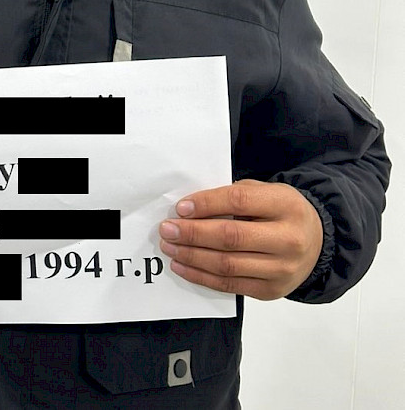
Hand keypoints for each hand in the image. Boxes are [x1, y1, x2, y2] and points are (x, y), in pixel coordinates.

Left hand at [158, 179, 323, 300]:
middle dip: (192, 233)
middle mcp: (287, 239)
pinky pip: (230, 286)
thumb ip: (234, 196)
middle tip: (167, 229)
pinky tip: (183, 267)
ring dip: (192, 257)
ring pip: (227, 265)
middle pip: (231, 237)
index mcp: (285, 205)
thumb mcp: (266, 192)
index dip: (206, 204)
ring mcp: (281, 269)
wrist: (317, 243)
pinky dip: (202, 277)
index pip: (238, 201)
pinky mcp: (272, 291)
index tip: (180, 208)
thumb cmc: (281, 212)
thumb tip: (190, 209)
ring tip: (170, 248)